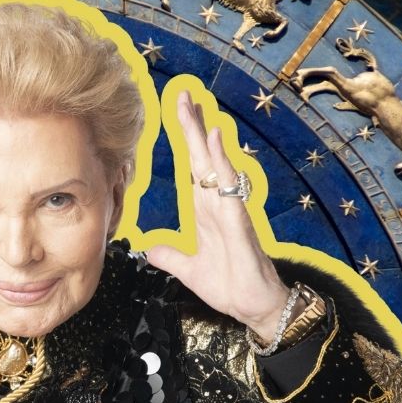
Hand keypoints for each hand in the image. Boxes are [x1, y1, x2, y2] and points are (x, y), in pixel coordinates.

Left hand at [145, 90, 295, 341]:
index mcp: (206, 212)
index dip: (186, 143)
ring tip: (195, 106)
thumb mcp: (187, 270)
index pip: (193, 169)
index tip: (177, 114)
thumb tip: (148, 248)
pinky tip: (216, 141)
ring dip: (204, 136)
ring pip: (215, 165)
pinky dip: (222, 163)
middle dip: (192, 128)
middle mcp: (219, 205)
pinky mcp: (239, 223)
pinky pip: (228, 186)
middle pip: (202, 158)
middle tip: (182, 94)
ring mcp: (230, 211)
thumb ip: (169, 256)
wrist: (253, 308)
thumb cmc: (229, 285)